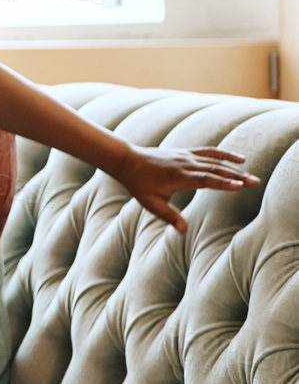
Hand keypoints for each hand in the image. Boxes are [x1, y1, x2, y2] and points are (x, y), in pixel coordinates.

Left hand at [109, 143, 260, 232]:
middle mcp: (185, 164)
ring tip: (251, 175)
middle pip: (215, 169)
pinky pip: (209, 152)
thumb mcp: (151, 203)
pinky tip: (240, 158)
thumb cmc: (139, 184)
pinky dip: (225, 154)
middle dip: (236, 176)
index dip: (223, 183)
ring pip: (215, 161)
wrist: (127, 161)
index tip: (240, 186)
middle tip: (255, 182)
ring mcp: (187, 157)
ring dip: (234, 168)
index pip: (205, 179)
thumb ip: (169, 216)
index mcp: (178, 177)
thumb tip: (183, 231)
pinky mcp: (187, 153)